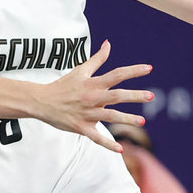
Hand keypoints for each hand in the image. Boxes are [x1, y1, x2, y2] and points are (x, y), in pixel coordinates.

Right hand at [37, 40, 153, 150]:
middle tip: (151, 96)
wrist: (42, 101)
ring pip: (110, 116)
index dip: (133, 71)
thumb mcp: (80, 70)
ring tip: (142, 122)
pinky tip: (120, 149)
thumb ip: (97, 59)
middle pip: (117, 96)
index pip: (116, 74)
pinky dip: (108, 144)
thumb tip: (108, 44)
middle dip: (134, 96)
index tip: (149, 68)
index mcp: (93, 83)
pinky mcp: (82, 127)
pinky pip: (96, 137)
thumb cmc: (63, 85)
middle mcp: (92, 98)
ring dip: (126, 119)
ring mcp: (87, 113)